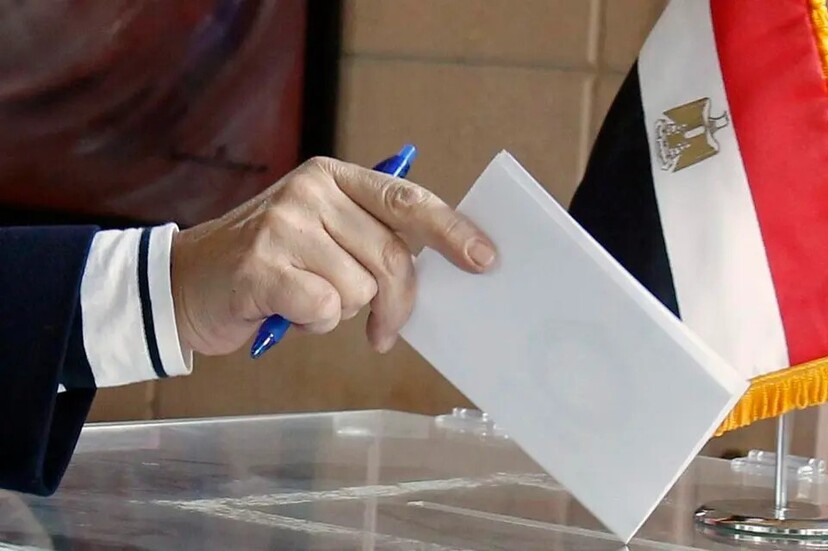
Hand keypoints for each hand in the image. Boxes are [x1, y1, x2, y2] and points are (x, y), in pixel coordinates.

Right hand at [170, 156, 495, 355]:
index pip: (407, 201)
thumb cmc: (268, 266)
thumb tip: (437, 267)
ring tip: (305, 299)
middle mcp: (311, 190)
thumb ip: (371, 239)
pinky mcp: (261, 263)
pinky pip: (324, 308)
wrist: (184, 283)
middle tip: (383, 331)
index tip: (484, 259)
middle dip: (396, 304)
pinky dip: (312, 322)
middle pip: (391, 256)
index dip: (451, 230)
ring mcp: (284, 223)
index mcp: (333, 177)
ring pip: (359, 289)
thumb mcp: (321, 235)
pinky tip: (286, 311)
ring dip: (340, 311)